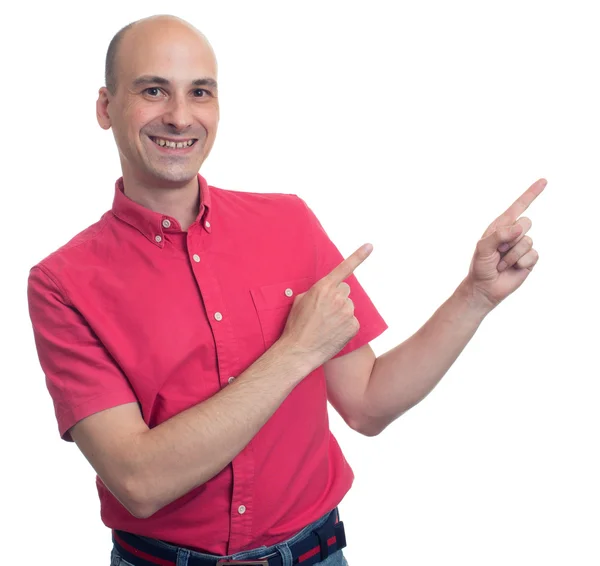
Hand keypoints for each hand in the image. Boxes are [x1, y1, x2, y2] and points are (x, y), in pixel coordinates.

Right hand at [278, 243, 372, 370]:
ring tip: (326, 325)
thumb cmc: (296, 326)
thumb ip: (317, 291)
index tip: (370, 245)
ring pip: (348, 307)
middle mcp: (338, 297)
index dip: (359, 256)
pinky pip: (352, 321)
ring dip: (340, 313)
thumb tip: (326, 292)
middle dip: (337, 297)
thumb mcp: (300, 301)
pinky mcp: (353, 326)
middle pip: (345, 291)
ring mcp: (347, 312)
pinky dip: (345, 326)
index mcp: (324, 287)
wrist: (299, 351)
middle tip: (324, 312)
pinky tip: (332, 333)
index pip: (344, 268)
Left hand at [465, 178, 545, 309]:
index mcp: (501, 226)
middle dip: (511, 238)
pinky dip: (520, 263)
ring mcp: (522, 246)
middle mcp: (513, 233)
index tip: (543, 181)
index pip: (518, 206)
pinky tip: (512, 268)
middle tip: (499, 252)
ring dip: (511, 255)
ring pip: (527, 241)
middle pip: (526, 222)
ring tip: (501, 263)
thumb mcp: (483, 247)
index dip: (531, 193)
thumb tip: (519, 227)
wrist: (485, 288)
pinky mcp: (529, 259)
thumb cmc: (480, 266)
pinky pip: (533, 255)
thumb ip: (499, 234)